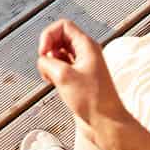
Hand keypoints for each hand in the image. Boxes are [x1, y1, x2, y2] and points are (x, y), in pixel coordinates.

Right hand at [36, 18, 128, 135]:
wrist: (106, 123)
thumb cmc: (92, 100)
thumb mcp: (63, 76)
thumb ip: (48, 62)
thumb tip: (43, 62)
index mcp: (87, 46)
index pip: (63, 26)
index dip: (48, 35)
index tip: (44, 52)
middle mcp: (85, 53)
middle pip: (60, 38)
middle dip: (48, 49)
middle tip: (47, 65)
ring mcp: (82, 66)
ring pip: (59, 53)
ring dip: (50, 62)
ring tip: (51, 77)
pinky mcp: (78, 79)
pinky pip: (61, 67)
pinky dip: (53, 72)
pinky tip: (53, 83)